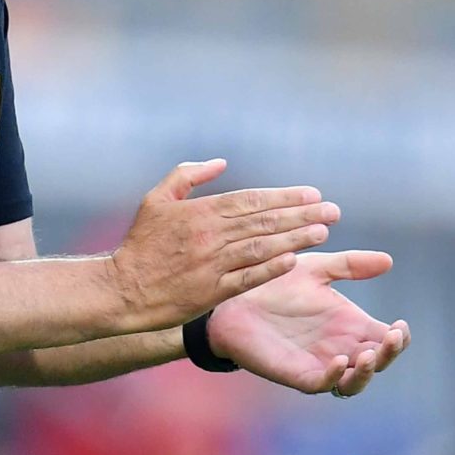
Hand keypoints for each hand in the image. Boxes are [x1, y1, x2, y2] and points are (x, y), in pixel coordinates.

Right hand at [108, 160, 338, 329]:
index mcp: (200, 211)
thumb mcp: (156, 199)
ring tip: (323, 233)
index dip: (285, 196)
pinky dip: (271, 269)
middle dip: (302, 215)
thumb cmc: (140, 243)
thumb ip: (187, 176)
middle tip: (333, 211)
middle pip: (264, 221)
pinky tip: (294, 260)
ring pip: (262, 247)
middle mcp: (210, 236)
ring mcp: (212, 264)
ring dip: (295, 238)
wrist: (122, 289)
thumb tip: (221, 162)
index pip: (251, 199)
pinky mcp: (211, 292)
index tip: (313, 194)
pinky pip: (247, 278)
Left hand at [205, 250, 410, 397]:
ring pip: (353, 382)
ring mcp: (319, 364)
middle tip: (392, 337)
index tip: (400, 325)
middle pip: (377, 363)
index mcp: (350, 325)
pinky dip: (333, 378)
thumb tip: (388, 261)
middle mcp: (340, 347)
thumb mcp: (317, 269)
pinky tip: (338, 361)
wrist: (234, 298)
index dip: (399, 338)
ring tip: (369, 353)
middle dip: (389, 354)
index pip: (385, 339)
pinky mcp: (296, 374)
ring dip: (366, 372)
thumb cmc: (276, 284)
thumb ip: (350, 265)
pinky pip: (320, 385)